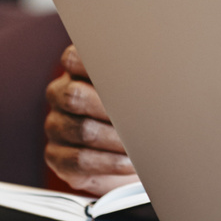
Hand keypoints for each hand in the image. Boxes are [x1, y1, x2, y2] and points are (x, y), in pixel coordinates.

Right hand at [44, 45, 137, 195]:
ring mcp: (56, 125)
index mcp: (78, 70)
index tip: (127, 73)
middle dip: (112, 107)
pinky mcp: (56, 156)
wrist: (130, 149)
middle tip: (141, 114)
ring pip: (82, 130)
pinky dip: (111, 162)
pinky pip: (79, 160)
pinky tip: (131, 162)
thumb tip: (163, 73)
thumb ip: (141, 76)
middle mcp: (61, 94)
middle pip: (75, 96)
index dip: (95, 65)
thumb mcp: (141, 85)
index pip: (74, 58)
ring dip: (118, 138)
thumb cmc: (140, 107)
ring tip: (144, 142)